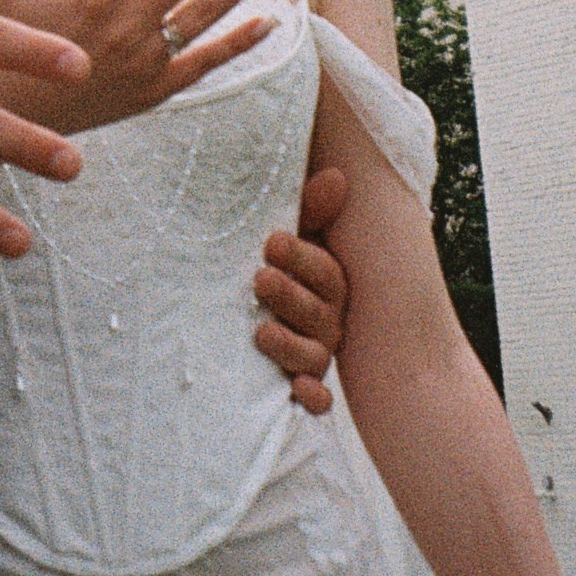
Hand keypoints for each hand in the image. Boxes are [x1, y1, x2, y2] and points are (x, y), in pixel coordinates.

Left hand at [253, 163, 348, 415]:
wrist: (237, 312)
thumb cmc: (269, 265)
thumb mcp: (284, 237)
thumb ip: (309, 209)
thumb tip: (338, 177)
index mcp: (328, 283)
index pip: (325, 271)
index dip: (301, 258)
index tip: (272, 242)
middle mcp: (327, 321)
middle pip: (318, 313)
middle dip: (290, 296)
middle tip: (260, 279)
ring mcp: (315, 355)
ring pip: (314, 356)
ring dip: (290, 345)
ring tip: (260, 332)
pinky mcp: (300, 386)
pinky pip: (317, 399)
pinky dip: (310, 397)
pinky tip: (294, 391)